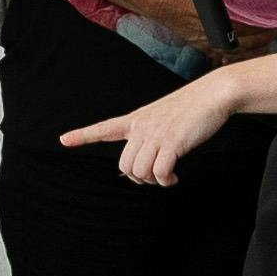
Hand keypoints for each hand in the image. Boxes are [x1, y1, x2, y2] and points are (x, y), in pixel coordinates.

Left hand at [60, 64, 244, 185]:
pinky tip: (174, 177)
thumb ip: (149, 135)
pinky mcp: (172, 143)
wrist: (212, 94)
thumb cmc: (191, 108)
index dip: (83, 135)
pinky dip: (166, 181)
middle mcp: (142, 127)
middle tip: (156, 176)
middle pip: (124, 165)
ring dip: (153, 181)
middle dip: (138, 178)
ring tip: (167, 176)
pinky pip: (159, 173)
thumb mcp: (163, 117)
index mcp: (137, 119)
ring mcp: (156, 135)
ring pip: (140, 172)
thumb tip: (144, 163)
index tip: (64, 139)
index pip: (105, 128)